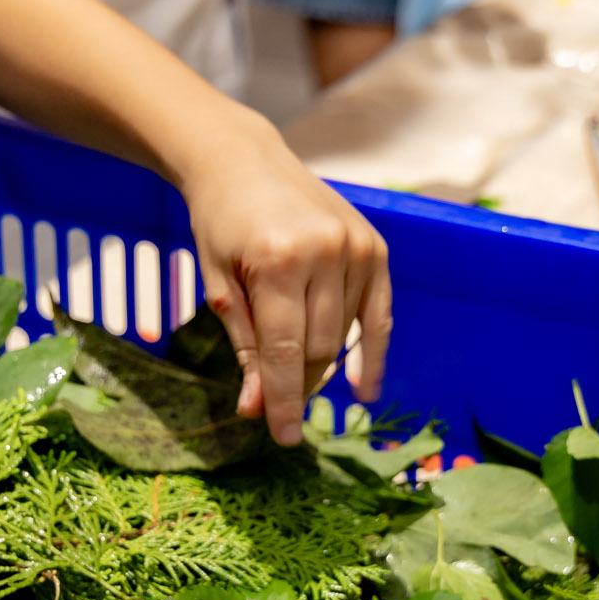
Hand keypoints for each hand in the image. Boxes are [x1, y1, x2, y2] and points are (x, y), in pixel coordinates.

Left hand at [172, 117, 391, 446]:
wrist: (244, 161)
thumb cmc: (220, 224)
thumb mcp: (219, 286)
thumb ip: (245, 346)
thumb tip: (259, 409)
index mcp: (278, 260)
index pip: (287, 350)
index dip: (285, 400)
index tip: (283, 439)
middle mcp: (325, 252)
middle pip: (319, 348)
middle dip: (297, 380)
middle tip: (273, 396)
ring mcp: (356, 248)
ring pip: (344, 337)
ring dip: (321, 362)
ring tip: (295, 365)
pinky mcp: (375, 247)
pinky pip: (380, 315)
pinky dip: (373, 352)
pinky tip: (364, 387)